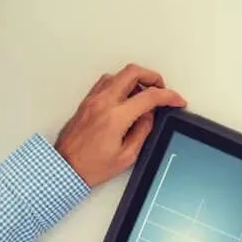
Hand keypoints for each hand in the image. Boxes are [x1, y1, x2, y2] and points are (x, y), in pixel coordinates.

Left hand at [52, 64, 186, 185]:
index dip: (169, 96)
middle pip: (133, 72)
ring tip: (143, 96)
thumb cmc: (90, 166)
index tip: (177, 100)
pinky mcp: (86, 102)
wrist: (64, 168)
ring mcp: (93, 100)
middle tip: (161, 90)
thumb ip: (142, 131)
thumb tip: (150, 116)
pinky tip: (126, 97)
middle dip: (153, 77)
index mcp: (115, 117)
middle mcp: (103, 103)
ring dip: (136, 80)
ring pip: (119, 74)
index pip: (149, 96)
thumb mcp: (126, 156)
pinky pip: (107, 82)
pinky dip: (121, 84)